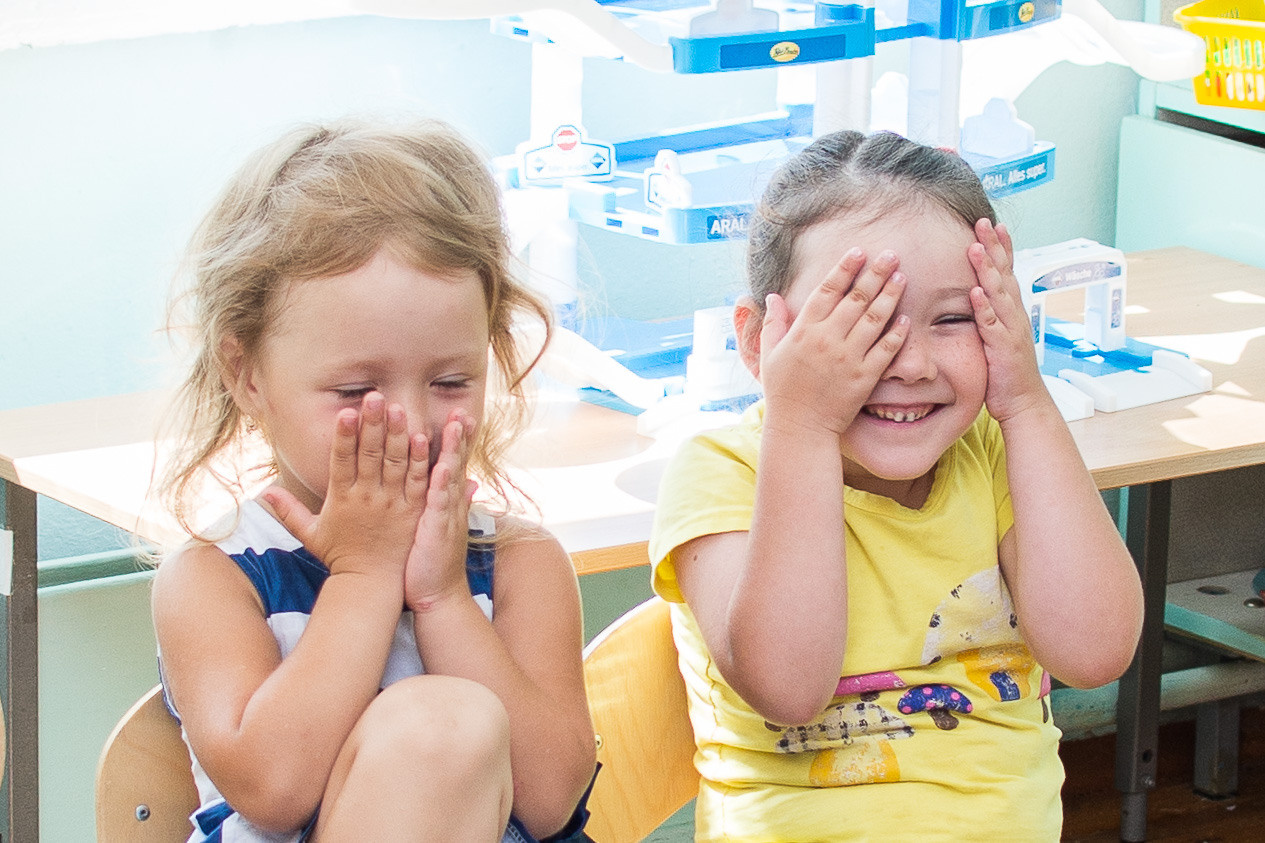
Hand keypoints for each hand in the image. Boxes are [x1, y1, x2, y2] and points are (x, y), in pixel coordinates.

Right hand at [263, 392, 427, 578]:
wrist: (372, 585)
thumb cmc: (341, 557)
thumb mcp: (311, 534)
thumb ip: (290, 511)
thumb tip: (264, 492)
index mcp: (342, 499)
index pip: (341, 460)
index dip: (344, 436)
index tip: (346, 412)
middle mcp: (367, 498)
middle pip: (370, 455)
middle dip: (372, 424)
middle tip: (375, 396)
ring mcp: (392, 504)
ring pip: (395, 463)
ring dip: (397, 435)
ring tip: (398, 408)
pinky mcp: (413, 511)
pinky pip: (417, 482)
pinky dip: (420, 461)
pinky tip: (422, 439)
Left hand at [403, 410, 478, 612]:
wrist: (437, 596)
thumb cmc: (430, 562)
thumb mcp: (440, 527)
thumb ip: (449, 502)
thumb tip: (467, 482)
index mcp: (447, 503)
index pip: (454, 464)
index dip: (457, 441)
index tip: (458, 415)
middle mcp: (452, 505)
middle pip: (457, 463)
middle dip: (460, 437)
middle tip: (462, 409)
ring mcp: (447, 516)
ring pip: (451, 477)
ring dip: (453, 450)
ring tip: (456, 425)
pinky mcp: (438, 530)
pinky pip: (439, 502)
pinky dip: (441, 483)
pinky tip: (441, 465)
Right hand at [759, 247, 908, 436]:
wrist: (800, 428)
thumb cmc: (782, 392)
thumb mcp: (769, 354)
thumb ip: (772, 323)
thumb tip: (772, 296)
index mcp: (803, 331)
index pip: (828, 290)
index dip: (844, 268)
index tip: (858, 252)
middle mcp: (827, 340)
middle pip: (856, 298)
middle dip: (875, 273)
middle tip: (891, 254)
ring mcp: (847, 358)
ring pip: (874, 319)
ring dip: (889, 295)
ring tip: (901, 277)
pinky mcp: (864, 377)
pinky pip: (885, 350)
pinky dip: (896, 333)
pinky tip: (905, 317)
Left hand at [968, 219, 1048, 422]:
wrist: (1023, 402)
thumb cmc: (1006, 372)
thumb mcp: (997, 337)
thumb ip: (989, 316)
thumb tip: (976, 296)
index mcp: (1012, 312)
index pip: (1007, 272)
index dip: (1001, 248)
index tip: (993, 224)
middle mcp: (1015, 316)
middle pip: (1005, 274)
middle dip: (995, 247)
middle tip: (984, 222)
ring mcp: (1010, 330)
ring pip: (999, 294)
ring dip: (988, 270)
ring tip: (976, 247)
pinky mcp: (1003, 348)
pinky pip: (992, 325)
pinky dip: (984, 307)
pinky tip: (975, 291)